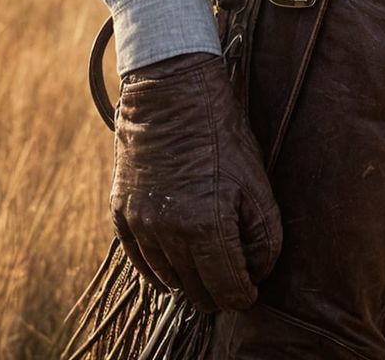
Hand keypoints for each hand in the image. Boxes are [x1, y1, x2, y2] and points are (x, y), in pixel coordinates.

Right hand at [111, 50, 280, 311]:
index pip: (227, 289)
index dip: (244, 294)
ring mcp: (141, 225)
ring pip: (169, 279)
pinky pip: (141, 262)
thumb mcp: (256, 178)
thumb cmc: (221, 131)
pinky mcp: (121, 214)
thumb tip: (258, 270)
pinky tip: (176, 265)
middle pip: (196, 291)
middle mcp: (169, 233)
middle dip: (218, 292)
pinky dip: (161, 270)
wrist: (170, 91)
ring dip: (190, 280)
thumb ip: (263, 232)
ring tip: (207, 268)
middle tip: (232, 281)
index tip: (251, 288)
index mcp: (207, 225)